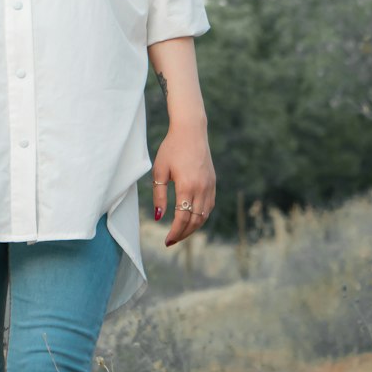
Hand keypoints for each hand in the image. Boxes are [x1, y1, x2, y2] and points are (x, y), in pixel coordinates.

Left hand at [151, 124, 215, 246]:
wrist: (191, 131)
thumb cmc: (171, 148)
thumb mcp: (160, 170)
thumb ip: (159, 195)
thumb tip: (159, 217)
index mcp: (187, 186)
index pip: (182, 218)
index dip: (175, 233)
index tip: (166, 241)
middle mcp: (202, 189)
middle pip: (195, 221)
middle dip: (183, 234)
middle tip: (171, 241)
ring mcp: (210, 186)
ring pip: (204, 216)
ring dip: (193, 227)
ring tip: (180, 233)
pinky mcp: (213, 182)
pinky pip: (209, 206)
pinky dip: (201, 216)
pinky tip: (192, 218)